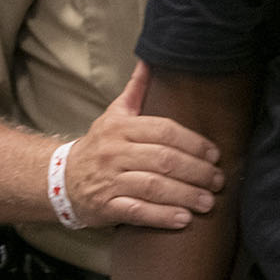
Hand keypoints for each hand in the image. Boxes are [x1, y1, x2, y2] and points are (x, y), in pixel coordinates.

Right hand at [65, 63, 224, 229]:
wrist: (61, 179)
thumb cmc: (98, 146)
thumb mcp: (114, 115)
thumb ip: (135, 90)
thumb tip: (150, 60)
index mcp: (121, 127)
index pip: (164, 131)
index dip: (193, 142)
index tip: (214, 154)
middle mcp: (115, 152)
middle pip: (164, 159)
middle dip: (196, 171)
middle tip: (218, 180)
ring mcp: (109, 180)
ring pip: (154, 186)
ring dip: (186, 195)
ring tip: (208, 202)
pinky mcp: (105, 207)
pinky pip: (137, 212)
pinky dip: (162, 216)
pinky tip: (183, 219)